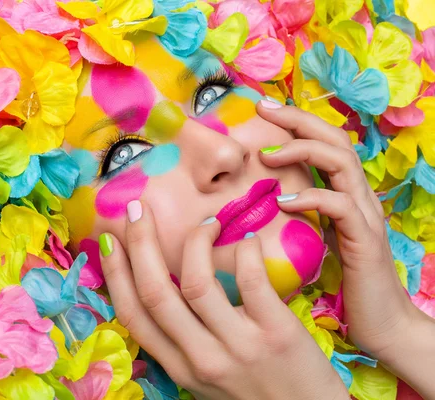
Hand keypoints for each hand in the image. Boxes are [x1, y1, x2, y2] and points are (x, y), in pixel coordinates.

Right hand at [98, 200, 348, 399]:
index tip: (109, 241)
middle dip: (140, 244)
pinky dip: (244, 249)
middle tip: (138, 209)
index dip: (115, 274)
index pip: (134, 316)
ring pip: (197, 282)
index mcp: (180, 367)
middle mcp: (201, 357)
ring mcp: (239, 345)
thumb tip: (163, 291)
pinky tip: (245, 238)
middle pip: (155, 292)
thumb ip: (184, 342)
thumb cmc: (256, 393)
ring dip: (195, 242)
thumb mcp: (207, 378)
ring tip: (207, 224)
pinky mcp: (276, 332)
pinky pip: (251, 278)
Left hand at [256, 101, 434, 394]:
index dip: (297, 122)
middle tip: (263, 109)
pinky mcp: (365, 239)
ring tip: (267, 156)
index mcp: (347, 193)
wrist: (383, 322)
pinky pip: (340, 206)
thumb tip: (267, 199)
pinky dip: (310, 198)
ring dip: (301, 152)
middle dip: (298, 120)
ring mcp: (365, 215)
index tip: (262, 109)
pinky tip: (283, 202)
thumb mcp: (319, 239)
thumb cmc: (346, 283)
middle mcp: (359, 197)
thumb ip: (302, 215)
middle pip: (335, 140)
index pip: (326, 143)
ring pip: (341, 163)